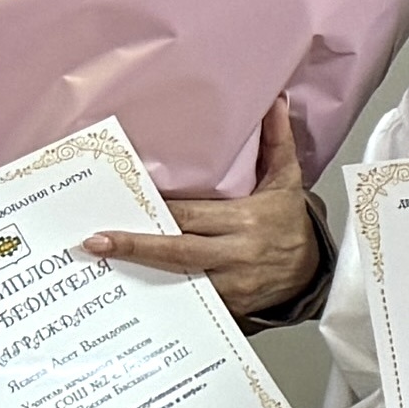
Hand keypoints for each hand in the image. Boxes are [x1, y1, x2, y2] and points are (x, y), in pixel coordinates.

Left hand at [82, 101, 323, 320]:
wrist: (312, 271)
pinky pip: (190, 301)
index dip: (158, 213)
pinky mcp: (229, 305)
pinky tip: (132, 290)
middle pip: (178, 250)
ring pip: (178, 279)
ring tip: (103, 264)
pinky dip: (161, 295)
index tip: (128, 206)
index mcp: (246, 219)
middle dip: (136, 246)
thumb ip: (276, 141)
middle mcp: (236, 253)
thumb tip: (274, 102)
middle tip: (96, 243)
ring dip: (140, 272)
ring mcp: (232, 284)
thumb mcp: (286, 180)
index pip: (192, 215)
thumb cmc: (290, 223)